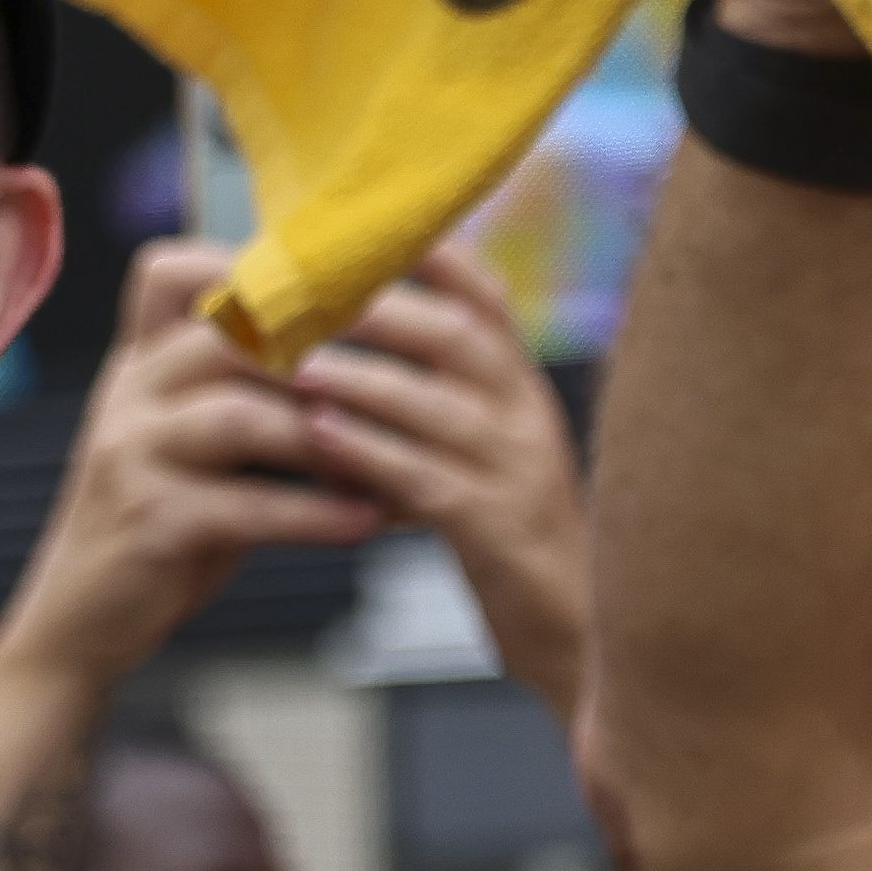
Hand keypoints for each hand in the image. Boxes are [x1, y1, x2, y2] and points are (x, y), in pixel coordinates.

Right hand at [0, 241, 388, 686]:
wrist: (82, 619)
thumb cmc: (164, 525)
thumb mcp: (193, 442)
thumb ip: (246, 390)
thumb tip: (352, 351)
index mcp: (141, 361)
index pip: (173, 271)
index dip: (252, 268)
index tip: (338, 294)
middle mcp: (129, 392)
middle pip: (229, 335)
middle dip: (322, 356)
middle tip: (399, 378)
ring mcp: (132, 453)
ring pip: (242, 415)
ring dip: (327, 438)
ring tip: (391, 461)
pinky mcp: (150, 521)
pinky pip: (248, 505)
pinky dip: (317, 513)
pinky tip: (367, 521)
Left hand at [284, 243, 587, 720]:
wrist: (577, 638)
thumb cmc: (511, 540)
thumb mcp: (489, 453)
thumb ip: (446, 397)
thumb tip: (375, 336)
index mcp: (522, 389)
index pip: (483, 298)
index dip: (426, 257)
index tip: (355, 231)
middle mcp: (529, 418)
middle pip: (460, 335)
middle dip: (378, 309)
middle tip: (301, 294)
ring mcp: (519, 473)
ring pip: (438, 405)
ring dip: (361, 379)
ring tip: (294, 362)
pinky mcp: (499, 532)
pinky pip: (428, 480)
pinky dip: (371, 454)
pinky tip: (320, 439)